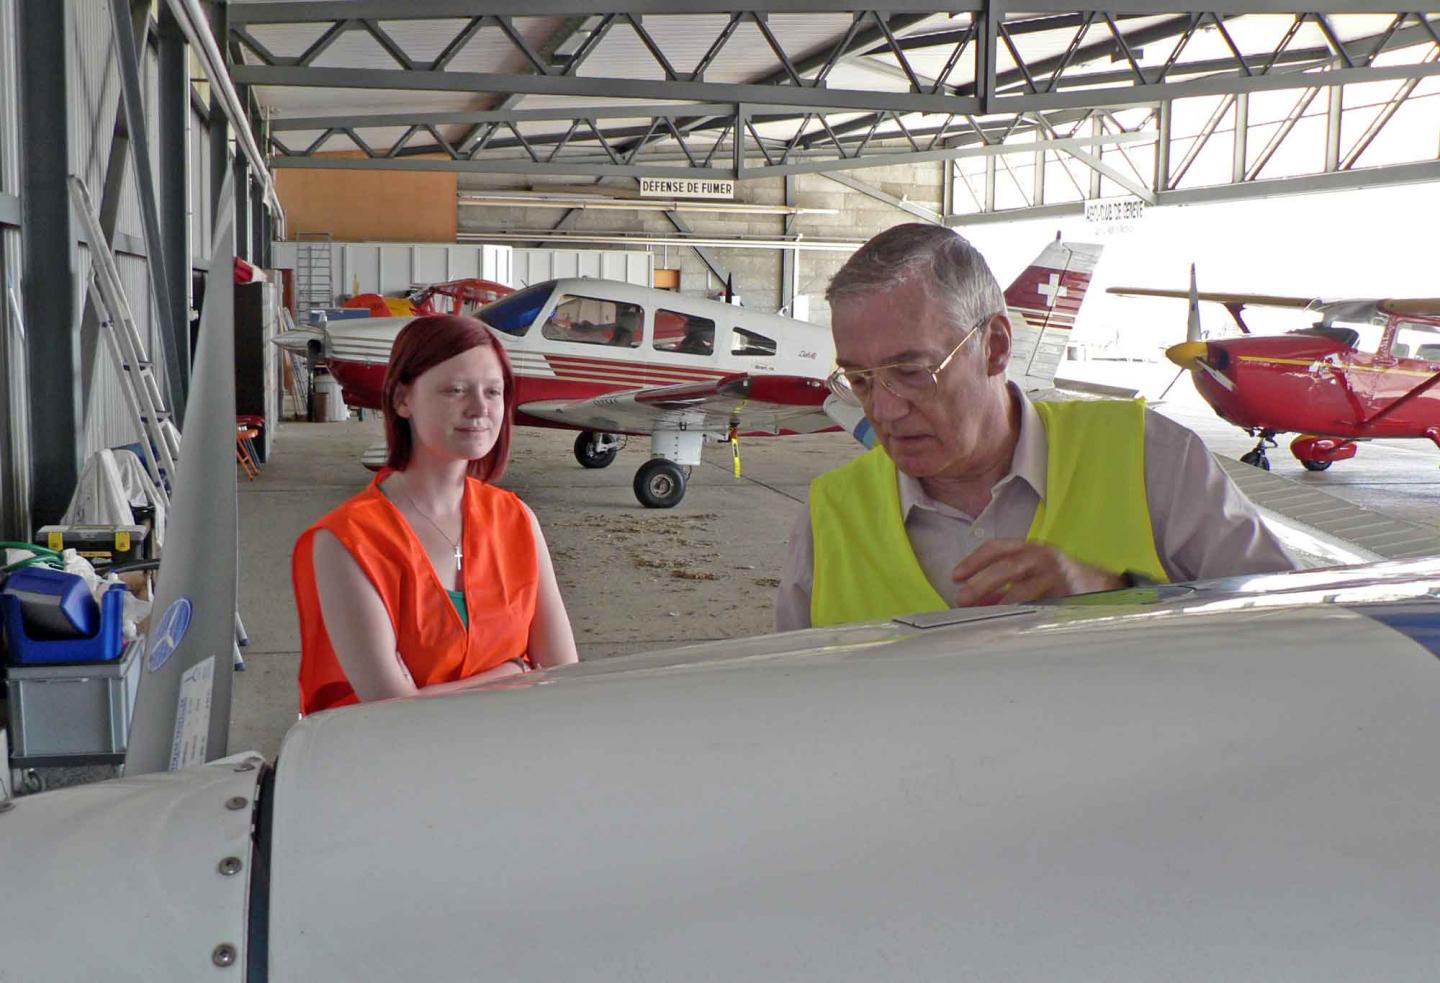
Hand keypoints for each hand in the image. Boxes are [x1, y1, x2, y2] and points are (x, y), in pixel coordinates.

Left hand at [951, 539, 1125, 605]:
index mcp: (1029, 547)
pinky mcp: (1068, 593)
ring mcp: (1056, 574)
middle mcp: (1041, 556)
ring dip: (1000, 601)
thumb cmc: (1057, 579)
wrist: (1102, 584)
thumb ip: (1004, 582)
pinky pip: (1042, 605)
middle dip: (982, 582)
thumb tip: (975, 600)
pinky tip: (1012, 622)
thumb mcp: (1031, 572)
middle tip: (962, 598)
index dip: (974, 561)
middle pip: (1007, 566)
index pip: (996, 548)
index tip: (955, 577)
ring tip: (984, 613)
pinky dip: (1024, 613)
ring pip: (1023, 587)